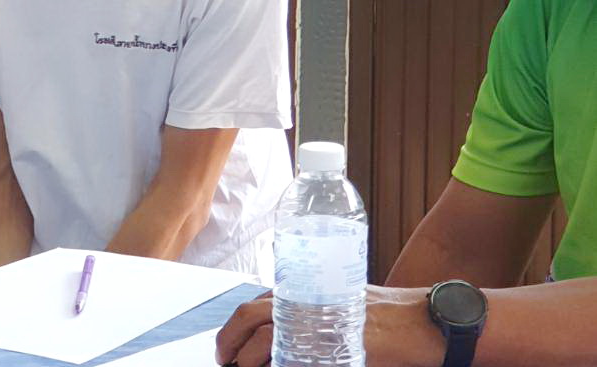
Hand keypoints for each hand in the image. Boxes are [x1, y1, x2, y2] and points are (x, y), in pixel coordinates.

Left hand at [215, 286, 445, 366]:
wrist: (424, 321)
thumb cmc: (386, 311)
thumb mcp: (340, 299)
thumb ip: (310, 308)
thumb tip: (279, 328)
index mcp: (306, 290)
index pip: (254, 303)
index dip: (234, 326)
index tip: (227, 344)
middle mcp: (308, 302)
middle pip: (250, 316)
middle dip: (229, 340)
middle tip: (225, 359)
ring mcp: (320, 325)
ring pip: (267, 339)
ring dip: (248, 358)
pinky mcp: (338, 348)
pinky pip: (299, 361)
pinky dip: (283, 365)